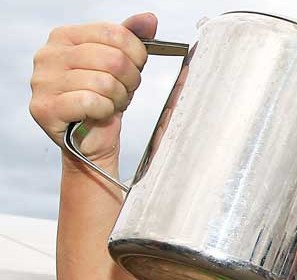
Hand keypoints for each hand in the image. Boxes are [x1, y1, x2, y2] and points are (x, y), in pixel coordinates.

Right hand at [30, 14, 155, 161]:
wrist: (92, 137)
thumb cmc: (104, 97)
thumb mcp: (121, 64)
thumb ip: (131, 38)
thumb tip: (148, 19)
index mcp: (64, 36)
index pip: (113, 33)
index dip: (136, 54)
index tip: (136, 66)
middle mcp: (47, 55)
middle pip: (112, 59)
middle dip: (129, 79)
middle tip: (124, 90)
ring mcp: (42, 81)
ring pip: (104, 82)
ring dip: (118, 98)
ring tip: (110, 103)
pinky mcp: (44, 107)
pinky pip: (91, 102)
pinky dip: (105, 111)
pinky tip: (98, 113)